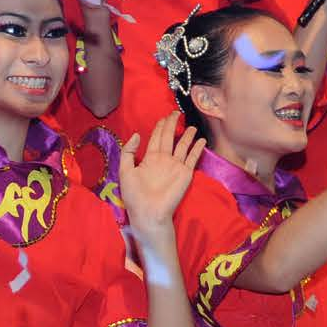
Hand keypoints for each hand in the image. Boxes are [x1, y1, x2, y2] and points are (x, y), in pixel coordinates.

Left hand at [117, 113, 203, 229]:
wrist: (148, 212)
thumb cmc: (135, 195)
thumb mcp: (125, 170)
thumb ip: (129, 152)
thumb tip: (137, 134)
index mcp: (149, 158)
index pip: (156, 137)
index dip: (160, 126)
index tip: (164, 116)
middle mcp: (164, 159)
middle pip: (169, 137)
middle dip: (172, 125)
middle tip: (176, 113)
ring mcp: (175, 165)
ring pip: (182, 145)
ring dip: (187, 135)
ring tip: (191, 126)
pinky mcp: (185, 173)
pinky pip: (192, 158)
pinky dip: (197, 149)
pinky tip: (202, 140)